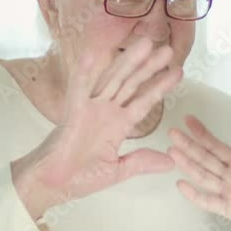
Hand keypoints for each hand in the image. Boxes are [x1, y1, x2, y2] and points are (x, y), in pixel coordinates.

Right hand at [11, 37, 182, 220]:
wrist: (53, 186)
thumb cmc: (80, 178)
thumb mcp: (118, 169)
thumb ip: (142, 162)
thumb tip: (170, 162)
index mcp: (118, 125)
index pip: (144, 101)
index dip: (160, 86)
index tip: (178, 72)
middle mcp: (107, 111)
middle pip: (133, 84)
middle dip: (150, 67)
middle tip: (169, 50)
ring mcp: (90, 108)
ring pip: (113, 80)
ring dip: (129, 61)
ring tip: (147, 44)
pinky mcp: (73, 111)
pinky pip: (79, 87)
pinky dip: (85, 71)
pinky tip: (94, 53)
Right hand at [166, 116, 230, 230]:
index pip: (215, 145)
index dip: (201, 132)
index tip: (189, 120)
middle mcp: (230, 177)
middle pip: (205, 158)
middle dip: (188, 145)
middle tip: (174, 133)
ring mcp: (227, 192)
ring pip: (204, 176)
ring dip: (188, 164)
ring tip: (173, 153)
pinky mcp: (228, 209)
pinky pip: (209, 202)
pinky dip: (195, 195)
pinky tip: (182, 185)